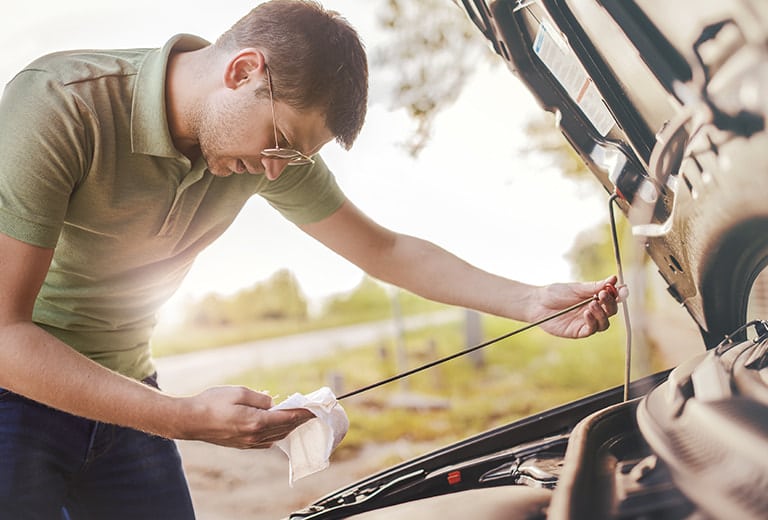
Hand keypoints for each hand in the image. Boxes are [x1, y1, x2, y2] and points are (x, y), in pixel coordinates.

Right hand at [173, 386, 314, 448]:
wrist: (190, 421)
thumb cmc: (212, 403)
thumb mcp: (238, 392)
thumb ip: (260, 398)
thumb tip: (273, 404)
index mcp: (255, 422)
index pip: (287, 418)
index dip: (302, 413)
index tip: (315, 409)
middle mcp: (254, 436)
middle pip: (284, 428)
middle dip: (299, 420)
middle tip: (311, 412)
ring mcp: (248, 443)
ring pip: (276, 437)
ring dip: (289, 427)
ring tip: (298, 418)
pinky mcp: (242, 445)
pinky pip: (266, 442)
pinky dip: (276, 434)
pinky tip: (279, 427)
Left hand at [529, 275, 626, 338]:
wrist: (537, 303)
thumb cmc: (555, 293)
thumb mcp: (577, 288)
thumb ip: (595, 286)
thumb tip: (614, 279)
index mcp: (594, 299)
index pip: (613, 299)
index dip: (618, 295)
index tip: (620, 288)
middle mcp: (593, 312)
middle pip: (611, 312)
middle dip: (610, 303)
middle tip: (603, 295)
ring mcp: (586, 323)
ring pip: (604, 323)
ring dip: (602, 314)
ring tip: (592, 304)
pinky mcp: (578, 332)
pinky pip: (591, 330)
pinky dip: (592, 321)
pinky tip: (586, 313)